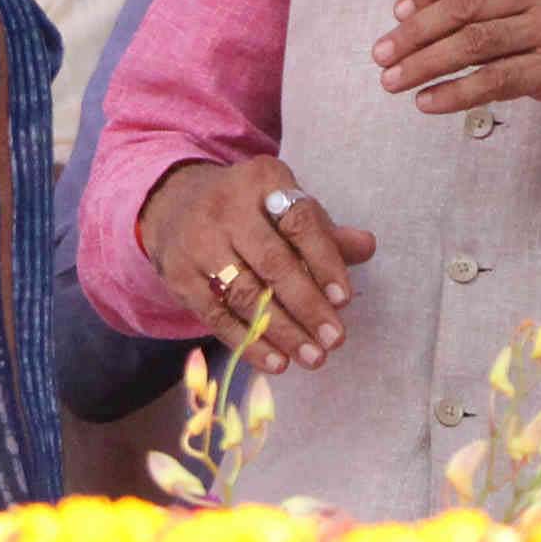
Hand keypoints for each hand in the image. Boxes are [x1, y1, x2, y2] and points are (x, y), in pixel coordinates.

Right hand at [135, 155, 375, 375]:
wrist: (173, 204)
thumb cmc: (248, 209)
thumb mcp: (284, 204)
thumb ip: (324, 230)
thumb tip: (367, 247)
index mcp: (262, 180)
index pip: (300, 223)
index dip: (325, 262)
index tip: (344, 299)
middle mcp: (226, 207)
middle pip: (272, 262)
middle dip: (307, 305)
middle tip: (334, 339)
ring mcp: (197, 242)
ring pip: (245, 294)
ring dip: (282, 331)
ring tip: (312, 357)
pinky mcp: (179, 275)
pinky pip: (217, 316)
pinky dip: (249, 342)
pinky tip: (276, 362)